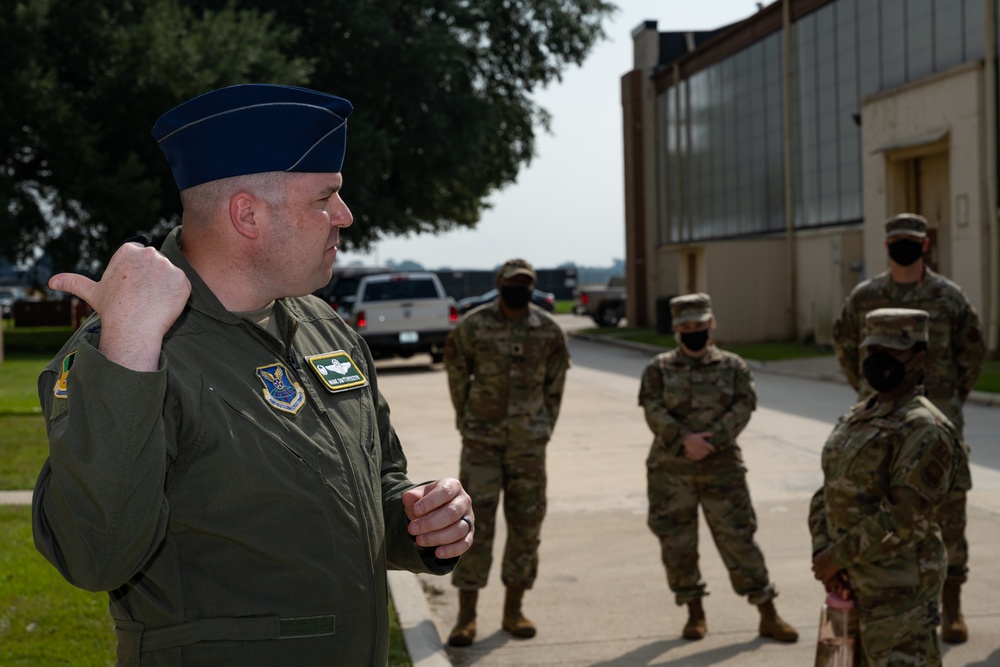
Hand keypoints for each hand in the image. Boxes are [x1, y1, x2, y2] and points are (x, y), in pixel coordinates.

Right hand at [50, 242, 190, 371]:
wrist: (132, 328)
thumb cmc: (112, 310)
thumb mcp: (92, 292)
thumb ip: (74, 282)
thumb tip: (52, 281)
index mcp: (129, 250)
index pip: (140, 258)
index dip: (137, 276)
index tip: (131, 289)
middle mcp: (149, 253)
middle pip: (156, 265)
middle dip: (151, 279)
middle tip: (142, 298)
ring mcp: (168, 266)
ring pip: (170, 275)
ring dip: (164, 287)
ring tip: (152, 302)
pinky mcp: (183, 280)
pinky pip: (182, 286)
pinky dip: (176, 296)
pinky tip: (164, 305)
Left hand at [402, 478, 472, 559]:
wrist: (434, 512)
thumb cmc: (426, 502)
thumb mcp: (418, 496)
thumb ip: (412, 496)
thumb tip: (407, 498)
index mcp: (453, 486)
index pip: (445, 492)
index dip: (430, 502)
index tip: (415, 510)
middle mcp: (464, 501)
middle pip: (452, 513)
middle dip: (430, 523)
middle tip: (412, 529)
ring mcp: (469, 518)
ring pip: (458, 529)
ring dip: (438, 537)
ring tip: (419, 541)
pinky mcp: (469, 534)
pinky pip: (465, 544)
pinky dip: (452, 550)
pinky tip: (437, 553)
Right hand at [682, 431, 715, 460]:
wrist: (685, 439)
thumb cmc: (693, 437)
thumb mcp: (700, 435)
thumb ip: (706, 434)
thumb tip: (713, 434)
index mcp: (703, 443)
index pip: (710, 448)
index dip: (711, 448)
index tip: (711, 448)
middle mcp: (700, 448)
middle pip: (707, 452)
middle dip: (707, 452)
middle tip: (707, 451)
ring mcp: (696, 451)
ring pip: (703, 455)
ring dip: (703, 455)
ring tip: (703, 453)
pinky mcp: (693, 454)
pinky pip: (697, 458)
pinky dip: (699, 457)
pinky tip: (699, 456)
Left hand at [812, 546, 838, 582]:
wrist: (837, 555)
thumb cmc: (835, 549)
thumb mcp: (831, 545)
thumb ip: (830, 544)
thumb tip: (832, 541)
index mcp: (816, 558)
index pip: (814, 562)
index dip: (818, 564)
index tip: (821, 565)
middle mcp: (816, 564)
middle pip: (813, 569)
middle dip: (818, 571)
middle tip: (822, 573)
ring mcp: (820, 571)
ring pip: (817, 576)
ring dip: (821, 577)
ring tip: (825, 578)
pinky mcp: (826, 576)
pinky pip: (824, 581)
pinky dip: (826, 581)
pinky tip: (829, 581)